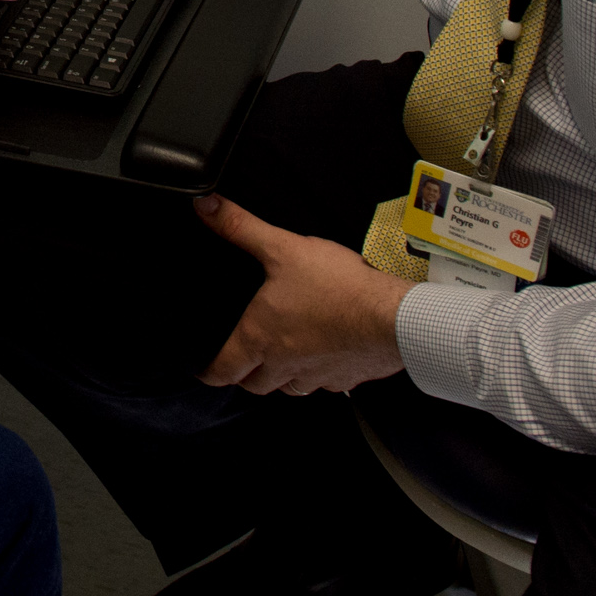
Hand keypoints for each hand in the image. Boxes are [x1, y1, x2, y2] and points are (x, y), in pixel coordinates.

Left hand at [192, 193, 414, 396]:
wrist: (392, 318)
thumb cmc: (338, 288)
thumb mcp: (283, 248)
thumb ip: (242, 228)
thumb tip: (206, 207)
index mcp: (260, 339)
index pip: (222, 371)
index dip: (208, 370)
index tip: (203, 368)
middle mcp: (284, 365)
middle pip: (254, 384)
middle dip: (245, 374)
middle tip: (242, 360)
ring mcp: (317, 376)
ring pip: (289, 388)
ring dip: (281, 377)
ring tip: (282, 356)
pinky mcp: (346, 378)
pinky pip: (324, 383)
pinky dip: (318, 373)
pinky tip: (325, 352)